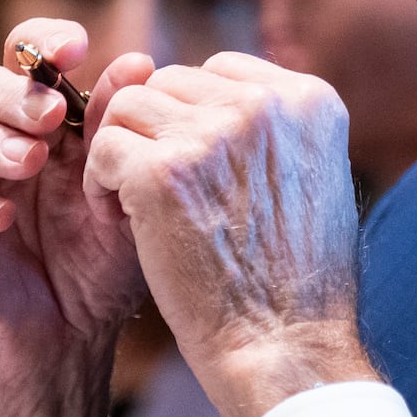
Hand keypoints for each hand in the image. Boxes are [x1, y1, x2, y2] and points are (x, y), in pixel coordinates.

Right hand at [0, 19, 157, 416]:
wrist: (66, 346)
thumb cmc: (94, 267)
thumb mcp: (115, 195)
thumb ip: (117, 133)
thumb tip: (138, 60)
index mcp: (23, 122)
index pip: (17, 58)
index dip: (39, 43)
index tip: (75, 45)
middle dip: (14, 94)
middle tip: (54, 114)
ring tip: (32, 164)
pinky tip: (2, 218)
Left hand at [84, 53, 380, 416]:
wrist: (283, 346)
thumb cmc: (296, 281)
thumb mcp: (315, 181)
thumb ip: (275, 131)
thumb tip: (221, 100)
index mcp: (310, 99)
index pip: (220, 70)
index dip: (194, 118)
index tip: (199, 171)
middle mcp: (266, 103)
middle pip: (170, 82)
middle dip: (156, 133)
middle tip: (163, 193)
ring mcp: (214, 132)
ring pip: (129, 107)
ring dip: (124, 153)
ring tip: (139, 208)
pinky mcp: (163, 169)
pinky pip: (103, 146)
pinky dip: (101, 184)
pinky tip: (124, 223)